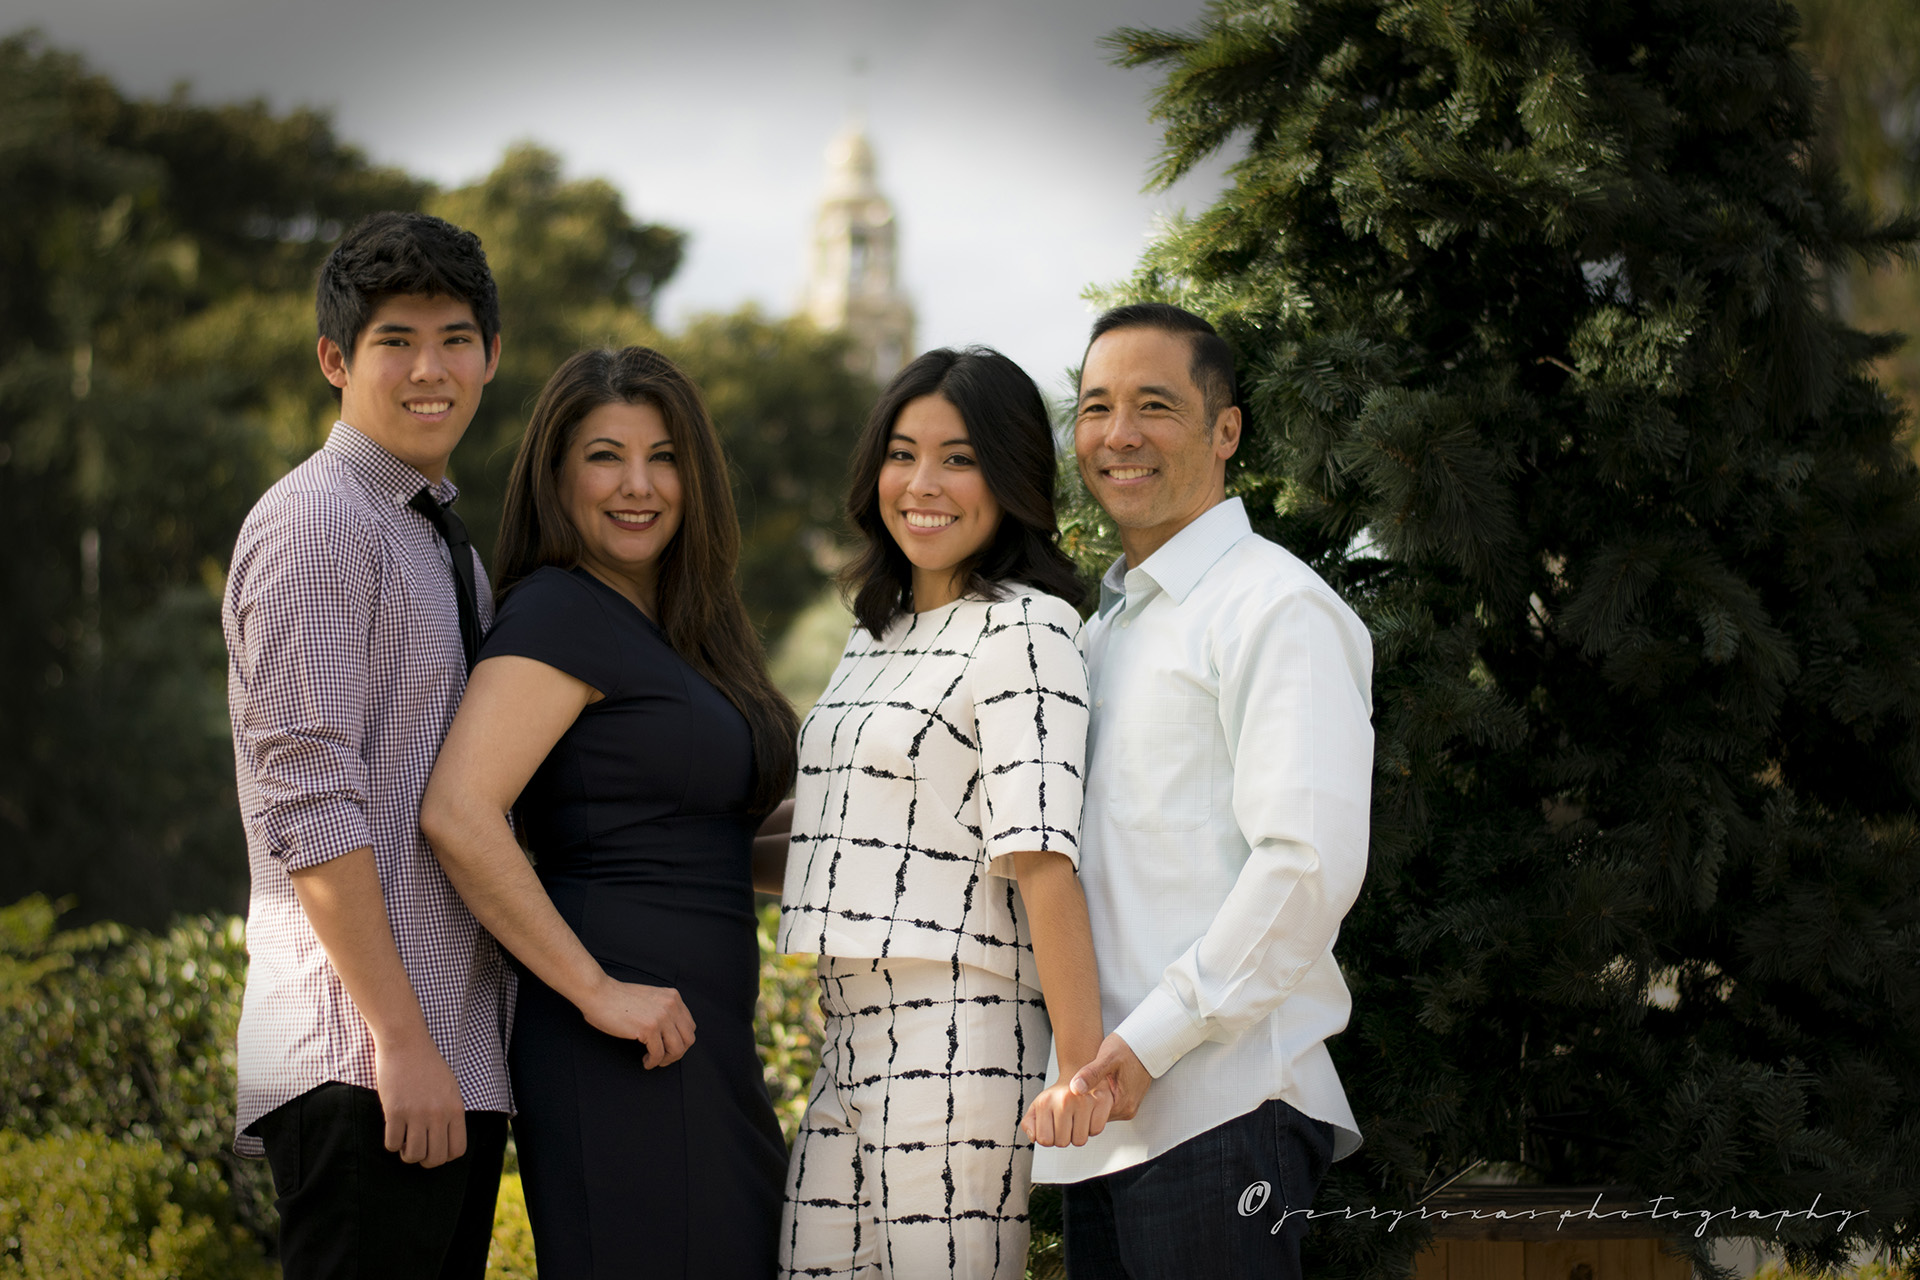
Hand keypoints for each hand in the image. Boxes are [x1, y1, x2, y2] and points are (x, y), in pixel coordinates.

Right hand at [372, 1034, 467, 1166]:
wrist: (406, 1043)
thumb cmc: (427, 1065)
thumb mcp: (450, 1088)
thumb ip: (450, 1113)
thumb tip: (445, 1141)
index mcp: (455, 1109)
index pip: (457, 1150)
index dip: (445, 1156)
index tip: (435, 1148)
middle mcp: (438, 1114)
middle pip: (435, 1158)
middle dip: (425, 1160)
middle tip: (417, 1148)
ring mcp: (416, 1114)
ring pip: (413, 1155)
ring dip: (406, 1154)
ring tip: (405, 1141)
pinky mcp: (395, 1111)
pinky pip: (392, 1144)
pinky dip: (392, 1143)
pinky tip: (393, 1131)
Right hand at [582, 976, 695, 1067]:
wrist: (599, 993)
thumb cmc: (618, 998)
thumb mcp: (651, 998)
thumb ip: (664, 1010)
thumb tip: (672, 1033)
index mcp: (673, 997)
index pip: (690, 1026)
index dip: (681, 1041)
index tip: (668, 1047)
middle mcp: (671, 1005)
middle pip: (688, 1039)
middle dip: (677, 1053)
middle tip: (663, 1058)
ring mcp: (662, 1016)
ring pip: (678, 1049)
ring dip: (666, 1060)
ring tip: (653, 1060)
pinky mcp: (649, 1028)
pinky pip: (659, 1054)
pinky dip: (653, 1062)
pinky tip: (645, 1061)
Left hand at [1022, 1076, 1112, 1146]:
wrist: (1077, 1075)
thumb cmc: (1057, 1096)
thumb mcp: (1037, 1107)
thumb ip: (1029, 1123)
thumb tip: (1033, 1137)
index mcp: (1045, 1102)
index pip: (1044, 1140)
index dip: (1049, 1138)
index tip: (1052, 1126)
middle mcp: (1064, 1099)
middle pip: (1062, 1142)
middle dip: (1064, 1137)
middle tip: (1066, 1122)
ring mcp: (1084, 1099)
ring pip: (1080, 1140)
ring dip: (1078, 1134)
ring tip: (1076, 1119)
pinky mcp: (1102, 1100)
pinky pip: (1096, 1131)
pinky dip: (1092, 1128)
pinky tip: (1088, 1116)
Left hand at [1069, 1033, 1153, 1122]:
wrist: (1145, 1043)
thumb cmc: (1128, 1048)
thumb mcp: (1108, 1057)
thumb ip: (1092, 1073)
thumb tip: (1075, 1088)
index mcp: (1123, 1104)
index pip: (1093, 1118)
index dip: (1080, 1106)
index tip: (1073, 1092)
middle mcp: (1128, 1110)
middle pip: (1096, 1117)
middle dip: (1085, 1104)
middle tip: (1077, 1085)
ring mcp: (1128, 1107)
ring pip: (1101, 1111)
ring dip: (1092, 1101)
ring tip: (1086, 1083)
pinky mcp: (1127, 1101)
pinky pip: (1108, 1105)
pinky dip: (1100, 1097)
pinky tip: (1095, 1084)